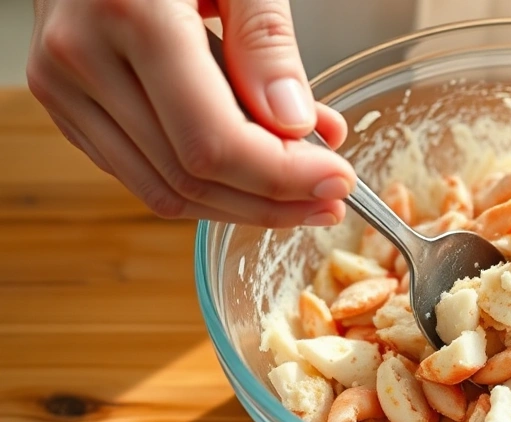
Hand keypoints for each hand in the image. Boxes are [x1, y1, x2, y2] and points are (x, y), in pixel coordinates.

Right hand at [27, 0, 354, 226]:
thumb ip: (267, 42)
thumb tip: (296, 124)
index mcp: (131, 15)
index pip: (214, 142)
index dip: (283, 177)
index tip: (337, 180)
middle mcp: (83, 59)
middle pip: (190, 177)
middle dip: (273, 201)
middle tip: (330, 196)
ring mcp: (63, 86)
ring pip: (162, 190)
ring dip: (241, 204)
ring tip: (302, 191)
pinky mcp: (64, 103)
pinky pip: (139, 172)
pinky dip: (203, 184)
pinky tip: (252, 170)